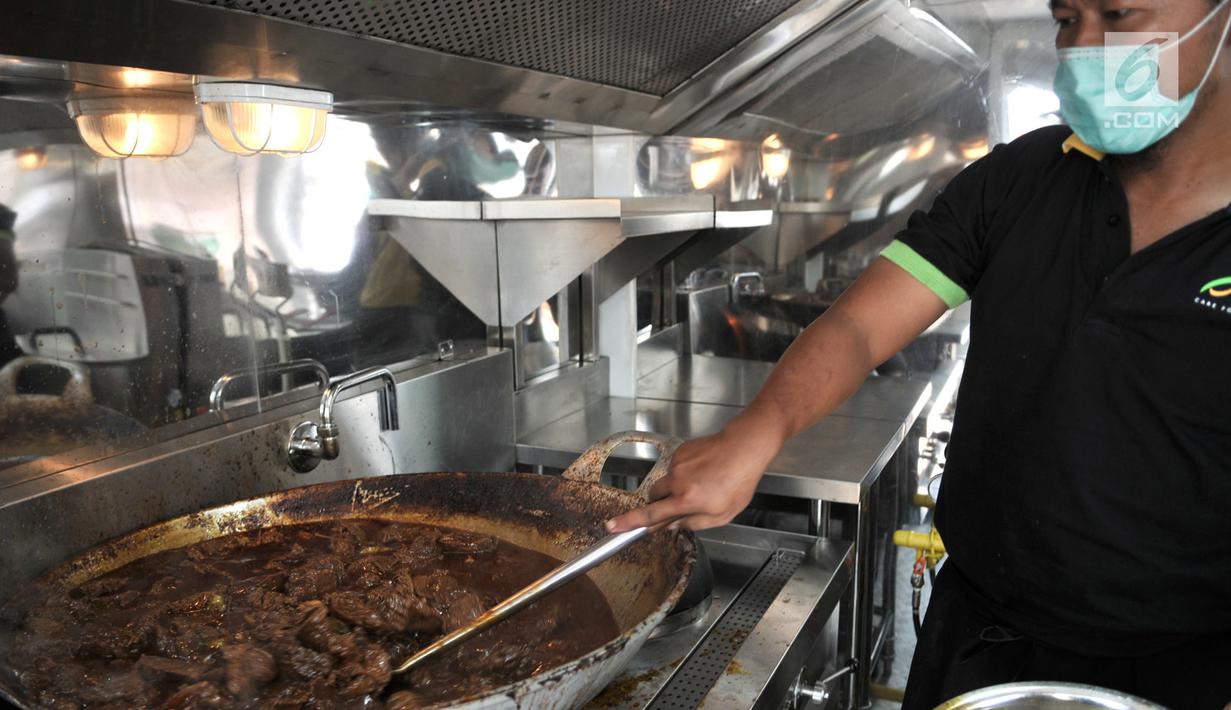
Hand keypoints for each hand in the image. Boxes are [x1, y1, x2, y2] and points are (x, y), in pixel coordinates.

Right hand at [605, 417, 783, 531]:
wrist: (744, 447)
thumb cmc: (739, 481)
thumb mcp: (723, 515)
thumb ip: (694, 524)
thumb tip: (673, 526)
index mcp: (687, 500)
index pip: (651, 515)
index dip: (629, 523)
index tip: (612, 526)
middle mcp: (678, 481)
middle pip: (653, 496)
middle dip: (660, 502)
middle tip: (681, 503)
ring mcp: (677, 464)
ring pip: (666, 481)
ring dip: (677, 486)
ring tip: (703, 483)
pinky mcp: (680, 451)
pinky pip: (675, 467)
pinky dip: (685, 472)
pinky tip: (704, 470)